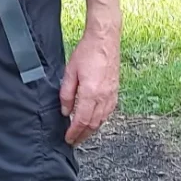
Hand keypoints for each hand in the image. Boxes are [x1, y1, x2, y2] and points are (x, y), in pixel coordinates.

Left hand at [59, 26, 119, 145]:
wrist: (104, 39)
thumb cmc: (87, 52)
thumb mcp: (70, 72)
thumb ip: (66, 94)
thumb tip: (65, 111)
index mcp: (91, 93)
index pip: (81, 121)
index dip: (74, 133)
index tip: (68, 139)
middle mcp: (103, 97)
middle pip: (93, 124)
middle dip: (83, 135)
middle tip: (74, 141)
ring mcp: (111, 94)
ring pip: (102, 120)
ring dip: (92, 129)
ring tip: (83, 134)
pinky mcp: (115, 90)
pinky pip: (108, 111)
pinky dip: (100, 120)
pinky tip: (95, 120)